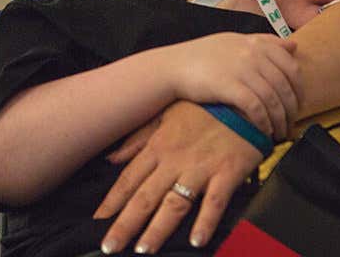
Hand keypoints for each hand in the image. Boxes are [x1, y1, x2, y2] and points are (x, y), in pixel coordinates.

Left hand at [94, 100, 260, 253]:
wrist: (241, 98)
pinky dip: (206, 221)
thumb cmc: (203, 106)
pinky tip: (196, 240)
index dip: (111, 202)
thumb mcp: (165, 114)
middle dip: (126, 224)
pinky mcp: (227, 173)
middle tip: (111, 246)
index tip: (98, 220)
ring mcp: (201, 168)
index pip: (128, 179)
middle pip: (145, 197)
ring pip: (174, 203)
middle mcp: (175, 160)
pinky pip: (215, 201)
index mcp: (159, 145)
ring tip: (144, 249)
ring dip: (158, 229)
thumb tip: (111, 158)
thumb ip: (138, 138)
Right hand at [166, 33, 298, 137]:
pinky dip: (264, 121)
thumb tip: (294, 45)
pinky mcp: (229, 86)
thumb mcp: (236, 41)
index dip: (299, 89)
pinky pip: (256, 107)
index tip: (298, 104)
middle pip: (284, 85)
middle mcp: (252, 54)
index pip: (291, 66)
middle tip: (290, 124)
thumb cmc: (205, 55)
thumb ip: (265, 42)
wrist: (175, 66)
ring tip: (279, 132)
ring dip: (279, 120)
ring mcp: (241, 70)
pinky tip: (264, 130)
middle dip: (291, 109)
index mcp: (256, 43)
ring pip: (272, 98)